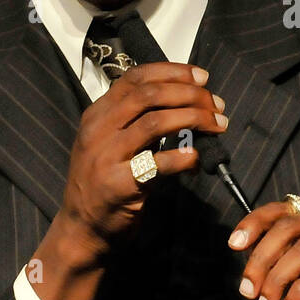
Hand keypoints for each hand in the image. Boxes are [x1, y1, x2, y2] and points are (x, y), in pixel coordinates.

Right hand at [57, 61, 228, 259]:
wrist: (82, 227)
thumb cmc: (105, 181)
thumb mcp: (110, 141)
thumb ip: (138, 119)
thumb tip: (188, 100)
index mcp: (98, 113)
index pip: (136, 77)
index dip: (173, 72)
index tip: (202, 77)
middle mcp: (98, 130)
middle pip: (150, 95)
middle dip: (190, 94)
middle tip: (217, 105)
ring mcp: (105, 157)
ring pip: (155, 122)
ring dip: (194, 119)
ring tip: (217, 126)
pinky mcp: (117, 185)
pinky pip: (156, 165)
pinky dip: (182, 158)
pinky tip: (197, 158)